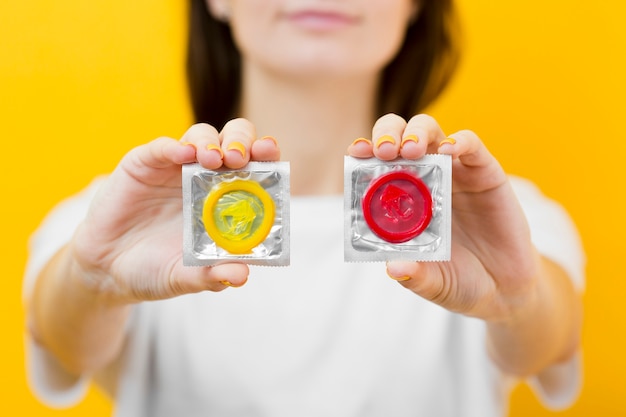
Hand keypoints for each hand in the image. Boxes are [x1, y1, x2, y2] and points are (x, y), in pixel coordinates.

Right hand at [70, 119, 279, 303]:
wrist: (107, 271)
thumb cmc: (155, 270)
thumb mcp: (185, 278)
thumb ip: (212, 276)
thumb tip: (242, 275)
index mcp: (227, 200)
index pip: (256, 169)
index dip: (266, 157)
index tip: (270, 154)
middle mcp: (206, 178)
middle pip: (234, 141)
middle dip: (242, 141)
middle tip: (240, 157)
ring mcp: (175, 168)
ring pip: (201, 136)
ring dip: (211, 142)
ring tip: (213, 158)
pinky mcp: (144, 164)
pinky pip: (162, 147)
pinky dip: (174, 146)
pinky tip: (182, 154)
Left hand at [347, 113, 538, 321]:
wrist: (506, 290)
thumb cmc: (460, 282)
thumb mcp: (433, 284)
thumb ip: (415, 276)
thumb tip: (393, 269)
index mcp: (402, 201)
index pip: (376, 166)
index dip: (364, 153)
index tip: (356, 152)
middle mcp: (424, 180)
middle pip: (400, 138)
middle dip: (387, 135)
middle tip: (385, 150)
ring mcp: (454, 173)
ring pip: (431, 132)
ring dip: (417, 133)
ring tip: (410, 149)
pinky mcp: (486, 173)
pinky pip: (472, 145)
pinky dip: (460, 141)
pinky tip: (449, 150)